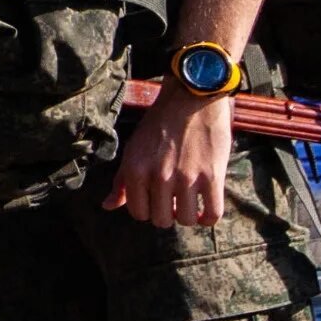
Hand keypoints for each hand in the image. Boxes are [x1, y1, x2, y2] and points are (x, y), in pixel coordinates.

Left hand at [107, 85, 234, 227]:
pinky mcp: (212, 176)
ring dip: (188, 216)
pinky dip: (209, 219)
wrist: (190, 100)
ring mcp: (186, 178)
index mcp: (136, 170)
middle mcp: (159, 177)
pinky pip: (212, 213)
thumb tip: (108, 206)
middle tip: (174, 202)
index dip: (147, 210)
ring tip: (190, 203)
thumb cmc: (159, 124)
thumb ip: (122, 180)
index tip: (156, 202)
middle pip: (162, 220)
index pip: (137, 212)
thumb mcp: (133, 149)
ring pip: (186, 220)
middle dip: (167, 215)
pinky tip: (206, 210)